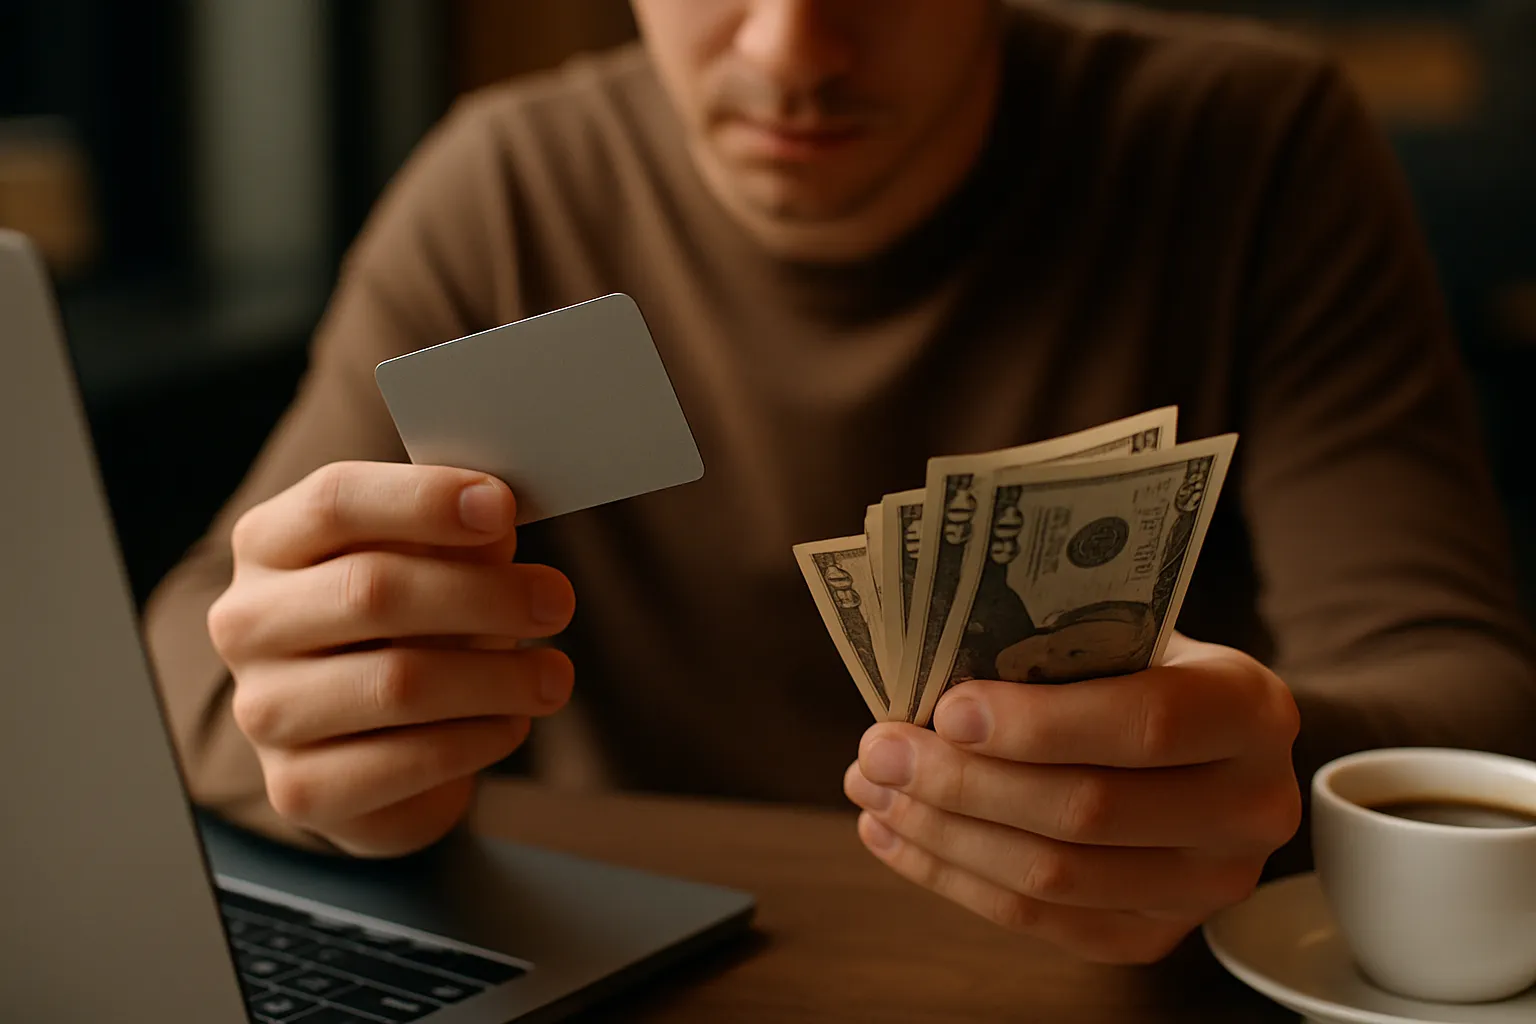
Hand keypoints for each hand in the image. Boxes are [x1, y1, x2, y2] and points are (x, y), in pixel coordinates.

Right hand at [207, 461, 575, 856]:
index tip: (501, 506)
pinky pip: (406, 761)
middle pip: (371, 590)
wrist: (374, 742)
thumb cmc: (409, 626)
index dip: (424, 499)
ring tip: (553, 675)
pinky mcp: (298, 788)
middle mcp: (247, 623)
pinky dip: (477, 739)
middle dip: (484, 594)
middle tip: (558, 601)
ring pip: (397, 683)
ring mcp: (263, 710)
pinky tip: (509, 723)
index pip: (334, 501)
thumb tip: (495, 518)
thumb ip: (457, 535)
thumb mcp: (432, 563)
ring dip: (498, 677)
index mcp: (268, 543)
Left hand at [844, 634, 1300, 962]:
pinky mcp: (1157, 935)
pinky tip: (895, 835)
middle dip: (963, 782)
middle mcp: (1250, 807)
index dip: (1038, 724)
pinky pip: (1040, 923)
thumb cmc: (1140, 668)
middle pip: (1088, 812)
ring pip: (1054, 878)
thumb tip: (921, 679)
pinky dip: (953, 879)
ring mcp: (1208, 886)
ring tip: (873, 790)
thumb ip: (1051, 650)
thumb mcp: (1123, 634)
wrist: (1204, 741)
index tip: (946, 709)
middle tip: (880, 750)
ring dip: (942, 834)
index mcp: (1249, 709)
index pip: (1146, 724)